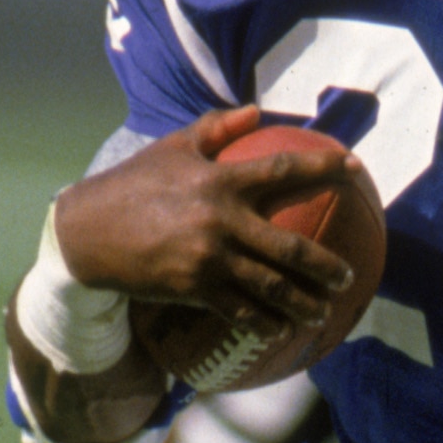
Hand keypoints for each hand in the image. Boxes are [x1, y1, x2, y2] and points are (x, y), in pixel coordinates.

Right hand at [56, 108, 358, 335]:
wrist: (86, 232)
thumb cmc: (133, 185)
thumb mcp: (172, 147)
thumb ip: (217, 127)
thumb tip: (257, 111)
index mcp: (220, 180)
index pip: (284, 170)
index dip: (323, 166)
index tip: (356, 168)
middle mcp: (221, 220)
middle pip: (291, 247)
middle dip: (326, 266)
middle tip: (347, 276)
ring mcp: (209, 258)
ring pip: (271, 287)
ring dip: (304, 303)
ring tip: (324, 311)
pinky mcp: (193, 289)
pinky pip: (240, 311)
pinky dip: (265, 323)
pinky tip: (282, 330)